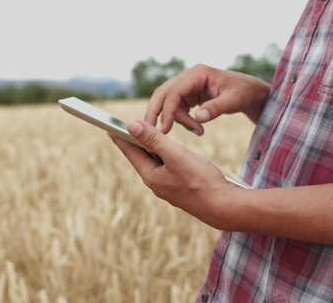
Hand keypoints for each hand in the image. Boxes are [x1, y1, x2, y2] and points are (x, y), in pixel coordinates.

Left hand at [110, 120, 243, 229]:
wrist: (224, 206)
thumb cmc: (201, 181)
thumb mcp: (176, 155)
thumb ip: (154, 140)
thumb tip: (131, 126)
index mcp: (151, 176)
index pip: (130, 151)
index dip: (120, 136)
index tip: (109, 125)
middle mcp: (156, 183)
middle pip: (141, 157)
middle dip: (135, 140)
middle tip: (125, 126)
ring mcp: (168, 187)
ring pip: (154, 162)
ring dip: (150, 147)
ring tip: (144, 135)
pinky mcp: (180, 187)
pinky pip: (166, 167)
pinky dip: (163, 155)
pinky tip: (168, 151)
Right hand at [145, 64, 269, 134]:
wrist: (250, 93)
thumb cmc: (244, 93)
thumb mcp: (233, 101)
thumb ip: (216, 108)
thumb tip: (198, 118)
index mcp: (197, 73)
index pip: (174, 91)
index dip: (167, 110)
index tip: (164, 130)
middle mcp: (188, 77)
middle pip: (162, 93)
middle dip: (155, 112)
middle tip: (152, 132)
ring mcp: (187, 86)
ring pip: (169, 103)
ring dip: (178, 120)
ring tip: (199, 131)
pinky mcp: (189, 95)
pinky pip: (177, 109)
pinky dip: (183, 120)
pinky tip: (197, 129)